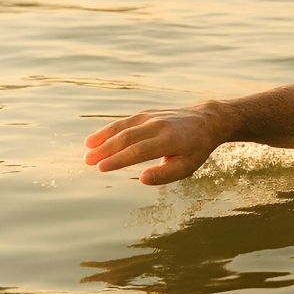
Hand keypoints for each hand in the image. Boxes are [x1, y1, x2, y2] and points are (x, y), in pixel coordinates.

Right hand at [83, 103, 232, 184]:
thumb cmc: (196, 149)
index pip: (138, 151)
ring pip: (123, 126)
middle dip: (105, 149)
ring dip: (103, 136)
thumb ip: (164, 175)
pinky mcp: (148, 113)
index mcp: (168, 141)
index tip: (101, 168)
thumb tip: (141, 179)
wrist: (206, 119)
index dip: (118, 160)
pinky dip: (110, 128)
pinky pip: (126, 121)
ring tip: (87, 147)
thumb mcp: (187, 167)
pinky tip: (98, 137)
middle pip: (126, 138)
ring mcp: (152, 117)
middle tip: (87, 160)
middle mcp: (158, 126)